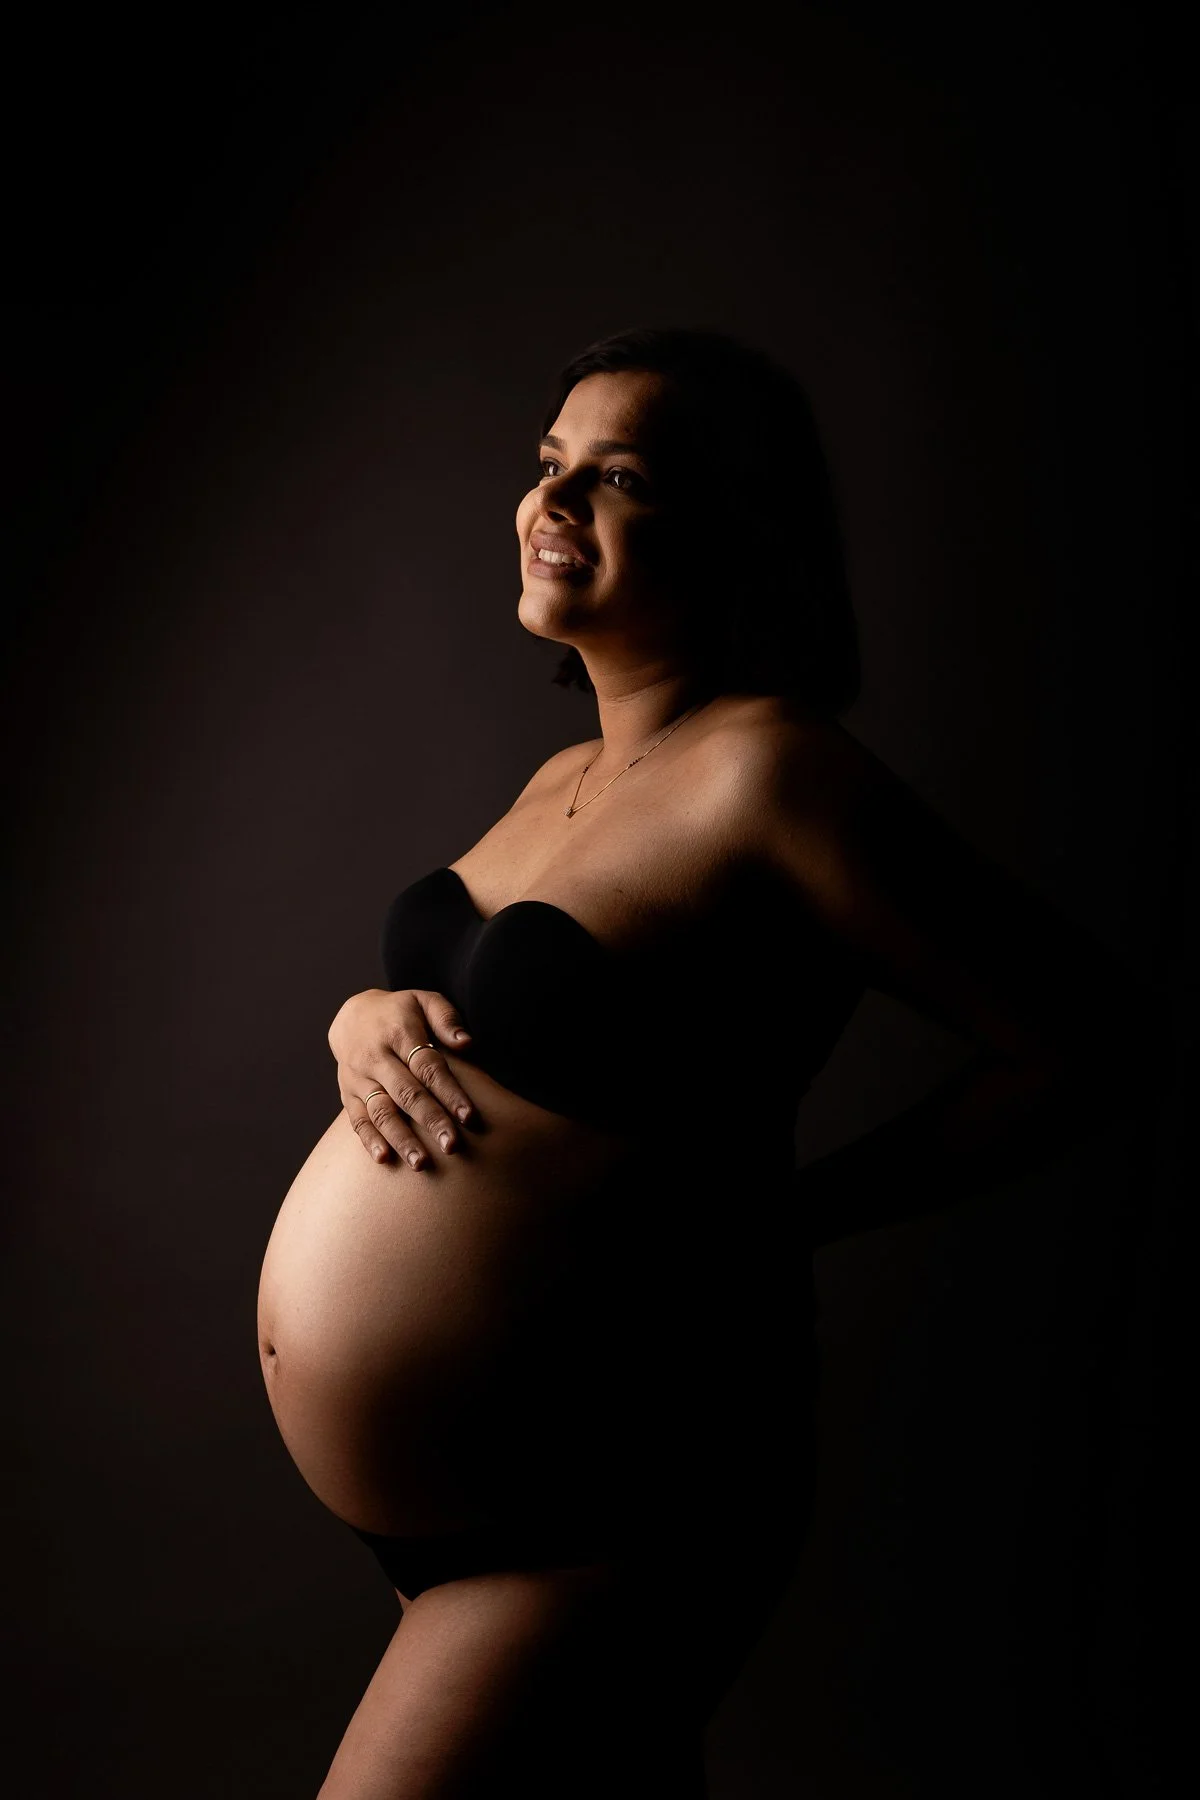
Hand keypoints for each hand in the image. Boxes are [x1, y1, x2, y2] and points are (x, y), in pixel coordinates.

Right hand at [329, 988, 477, 1168]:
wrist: (352, 1016)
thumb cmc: (400, 1012)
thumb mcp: (424, 1000)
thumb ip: (446, 1018)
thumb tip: (467, 1043)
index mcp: (399, 1032)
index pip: (427, 1066)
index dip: (449, 1092)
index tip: (468, 1116)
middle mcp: (376, 1057)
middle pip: (406, 1093)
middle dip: (430, 1121)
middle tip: (452, 1146)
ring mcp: (359, 1077)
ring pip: (381, 1112)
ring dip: (401, 1139)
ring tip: (421, 1164)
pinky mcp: (348, 1094)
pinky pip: (357, 1120)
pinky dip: (369, 1140)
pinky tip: (384, 1159)